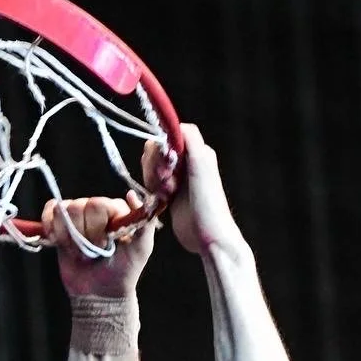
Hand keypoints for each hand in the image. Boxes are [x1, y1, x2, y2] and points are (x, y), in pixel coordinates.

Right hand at [40, 186, 158, 299]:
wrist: (101, 294)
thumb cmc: (124, 272)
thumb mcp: (142, 248)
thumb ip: (145, 221)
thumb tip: (130, 195)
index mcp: (116, 209)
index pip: (97, 205)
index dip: (97, 228)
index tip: (106, 246)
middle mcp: (96, 207)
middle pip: (78, 207)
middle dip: (83, 237)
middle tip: (93, 252)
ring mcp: (77, 215)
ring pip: (62, 211)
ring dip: (69, 239)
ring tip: (80, 252)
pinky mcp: (59, 223)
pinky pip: (49, 212)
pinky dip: (51, 228)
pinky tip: (60, 242)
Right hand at [164, 124, 247, 260]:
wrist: (209, 237)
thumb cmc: (209, 202)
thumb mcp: (202, 164)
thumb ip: (191, 138)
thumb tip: (176, 123)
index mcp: (195, 151)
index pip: (166, 136)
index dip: (159, 150)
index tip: (166, 167)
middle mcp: (187, 162)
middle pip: (156, 152)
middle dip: (155, 167)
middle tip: (167, 185)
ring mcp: (178, 179)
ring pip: (152, 169)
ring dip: (153, 181)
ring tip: (166, 195)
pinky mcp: (169, 196)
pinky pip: (152, 185)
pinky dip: (152, 192)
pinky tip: (162, 202)